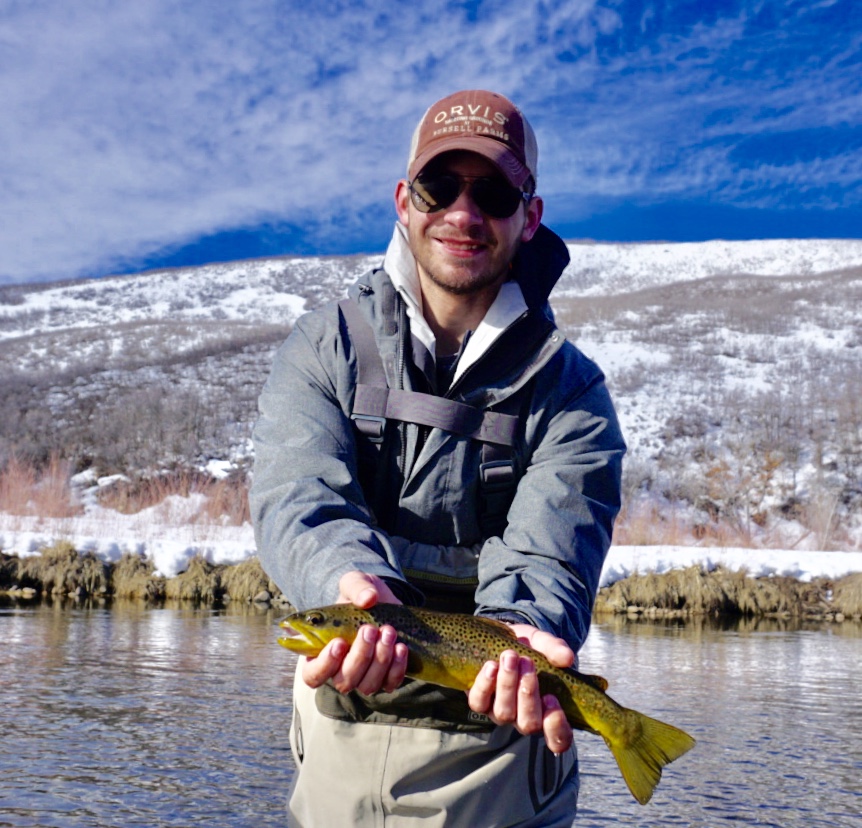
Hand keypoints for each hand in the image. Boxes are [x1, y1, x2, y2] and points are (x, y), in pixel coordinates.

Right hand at [300, 570, 407, 694]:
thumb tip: (368, 598)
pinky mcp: (386, 678)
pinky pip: (390, 683)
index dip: (324, 664)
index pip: (312, 674)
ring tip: (389, 632)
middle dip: (360, 656)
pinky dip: (396, 668)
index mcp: (320, 652)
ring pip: (367, 685)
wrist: (385, 600)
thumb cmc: (359, 594)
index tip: (339, 642)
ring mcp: (364, 677)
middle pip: (344, 681)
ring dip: (380, 660)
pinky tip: (401, 647)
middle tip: (370, 629)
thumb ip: (357, 586)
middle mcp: (340, 670)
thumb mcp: (354, 582)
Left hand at [467, 624, 574, 754]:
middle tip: (527, 663)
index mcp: (547, 711)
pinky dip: (485, 685)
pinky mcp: (480, 702)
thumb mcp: (543, 643)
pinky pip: (479, 703)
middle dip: (528, 694)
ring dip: (507, 684)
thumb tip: (567, 657)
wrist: (503, 636)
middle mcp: (524, 718)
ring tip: (510, 657)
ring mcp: (500, 712)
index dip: (556, 726)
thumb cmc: (529, 646)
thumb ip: (555, 649)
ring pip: (504, 714)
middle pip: (529, 724)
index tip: (551, 698)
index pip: (558, 739)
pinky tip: (491, 665)